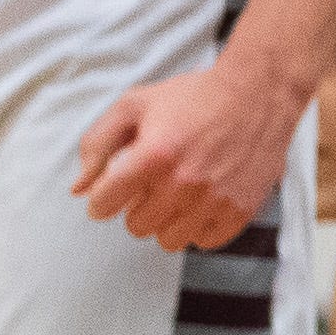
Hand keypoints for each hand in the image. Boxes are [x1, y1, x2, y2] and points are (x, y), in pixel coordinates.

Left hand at [75, 49, 302, 251]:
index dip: (103, 197)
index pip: (104, 205)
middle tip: (154, 182)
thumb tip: (79, 189)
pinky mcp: (241, 209)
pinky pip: (205, 241)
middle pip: (137, 226)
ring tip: (179, 193)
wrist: (257, 92)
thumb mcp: (135, 105)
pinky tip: (202, 202)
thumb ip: (98, 144)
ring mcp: (215, 199)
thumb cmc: (194, 97)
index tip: (114, 190)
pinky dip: (199, 227)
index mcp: (153, 154)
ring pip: (169, 240)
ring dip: (168, 220)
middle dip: (139, 205)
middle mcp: (184, 182)